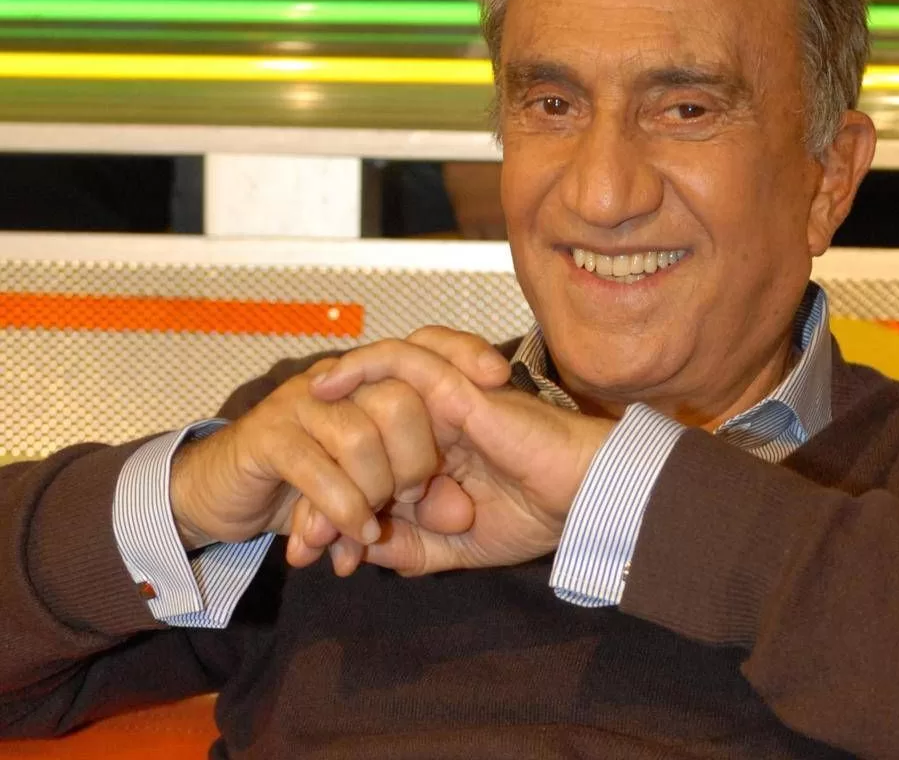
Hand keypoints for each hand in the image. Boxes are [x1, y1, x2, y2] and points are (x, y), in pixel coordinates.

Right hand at [168, 329, 511, 559]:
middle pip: (400, 399)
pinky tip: (352, 537)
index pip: (428, 347)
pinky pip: (316, 468)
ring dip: (374, 491)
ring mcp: (302, 404)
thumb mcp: (375, 493)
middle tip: (410, 499)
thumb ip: (417, 499)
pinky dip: (341, 508)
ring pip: (359, 436)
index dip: (465, 353)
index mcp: (371, 383)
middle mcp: (341, 382)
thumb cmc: (306, 488)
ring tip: (374, 525)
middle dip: (414, 461)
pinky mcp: (268, 436)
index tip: (499, 378)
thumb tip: (459, 516)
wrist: (220, 495)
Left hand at [306, 334, 614, 575]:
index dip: (334, 506)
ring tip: (298, 466)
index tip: (311, 553)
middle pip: (363, 429)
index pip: (372, 470)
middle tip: (301, 539)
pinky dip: (365, 367)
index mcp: (437, 459)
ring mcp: (448, 402)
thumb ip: (411, 548)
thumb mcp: (458, 547)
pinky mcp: (460, 387)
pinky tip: (328, 386)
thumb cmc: (539, 515)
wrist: (586, 499)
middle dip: (322, 479)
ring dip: (335, 424)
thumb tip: (356, 551)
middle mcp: (436, 426)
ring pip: (375, 389)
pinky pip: (405, 360)